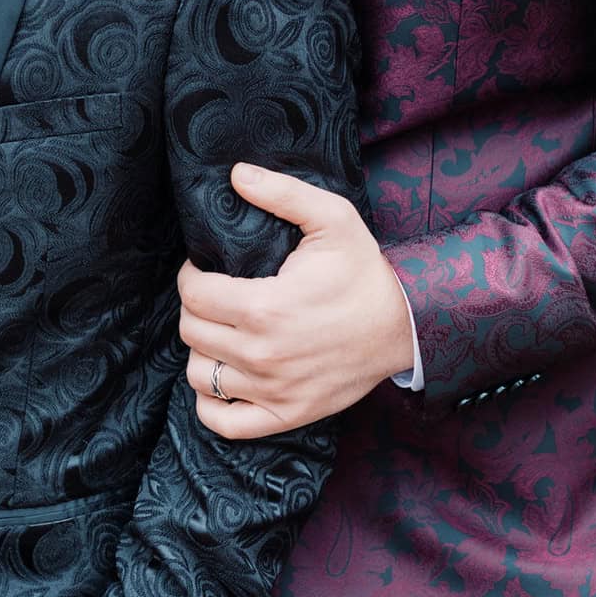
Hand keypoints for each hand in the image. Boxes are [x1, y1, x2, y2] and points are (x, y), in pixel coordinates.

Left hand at [179, 165, 413, 438]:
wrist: (404, 326)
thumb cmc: (364, 272)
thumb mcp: (333, 218)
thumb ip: (283, 193)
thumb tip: (236, 174)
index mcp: (265, 307)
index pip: (194, 294)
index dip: (191, 275)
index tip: (203, 268)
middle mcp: (263, 354)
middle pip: (191, 332)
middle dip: (195, 308)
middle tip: (213, 296)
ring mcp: (273, 389)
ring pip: (200, 374)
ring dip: (202, 351)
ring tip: (221, 332)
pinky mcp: (286, 415)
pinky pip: (224, 422)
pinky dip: (211, 403)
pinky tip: (223, 377)